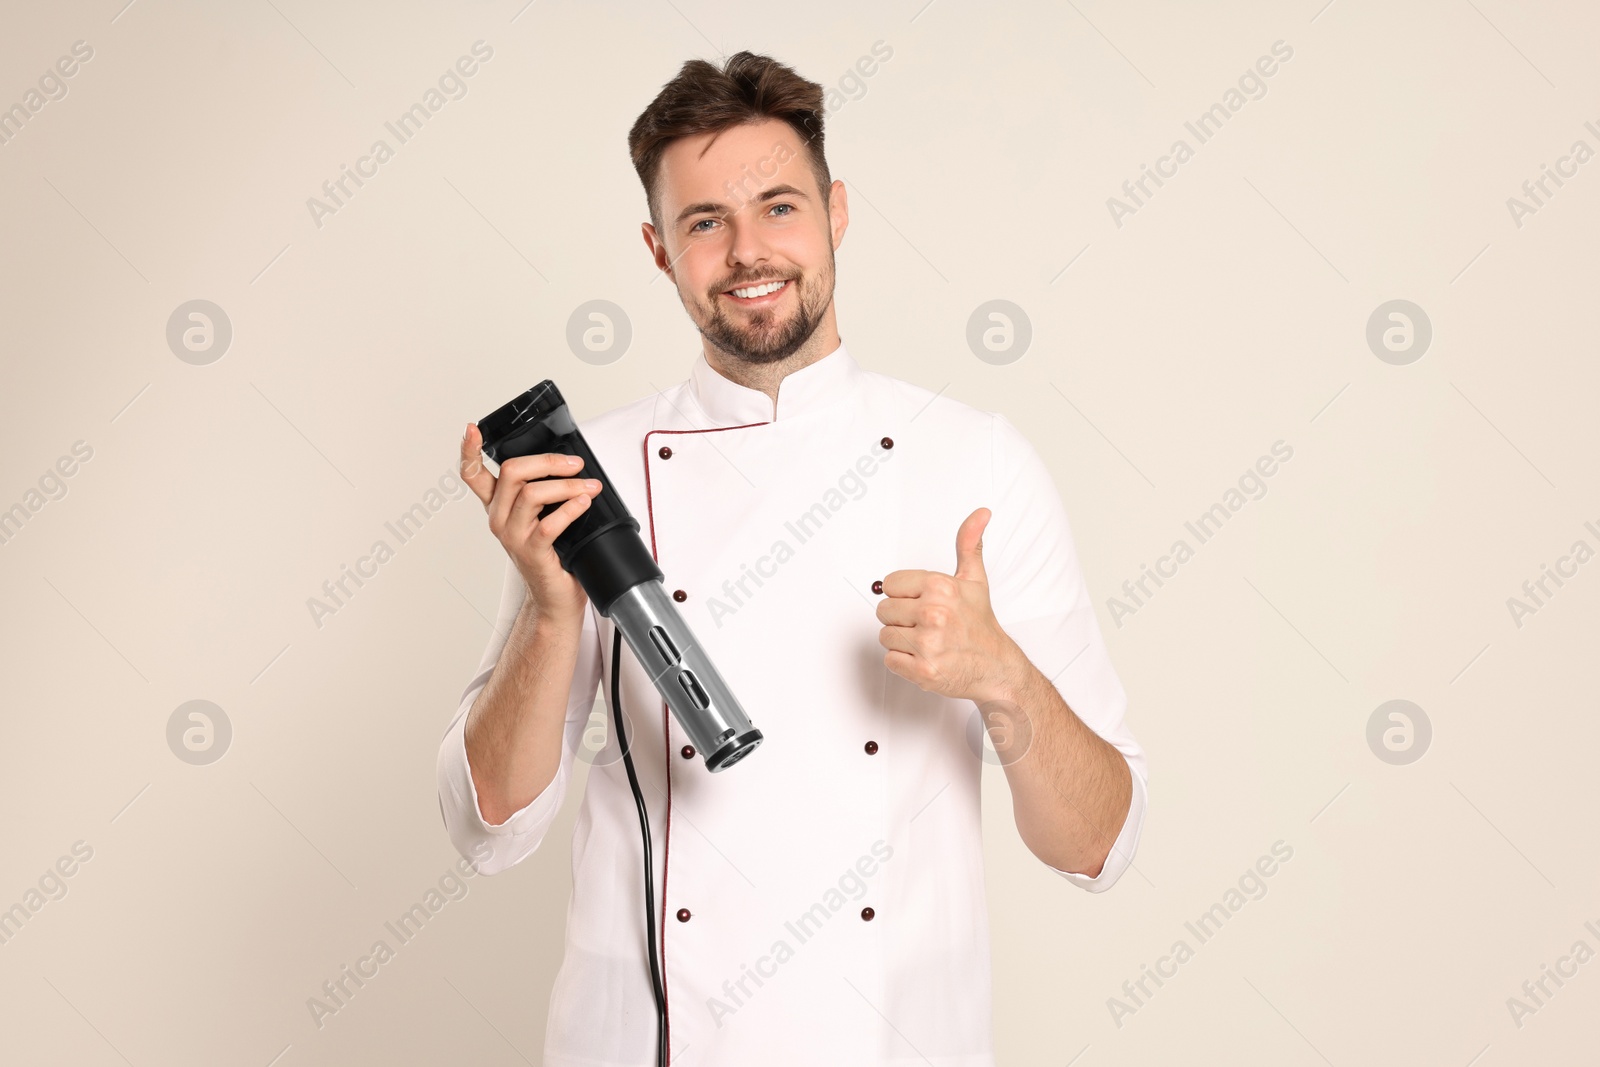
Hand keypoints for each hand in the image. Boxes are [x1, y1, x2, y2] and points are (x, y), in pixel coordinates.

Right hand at [459, 423, 601, 631]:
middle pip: (511, 472)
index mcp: (498, 506)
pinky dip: (570, 509)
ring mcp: (512, 536)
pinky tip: (583, 504)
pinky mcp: (531, 552)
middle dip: (547, 462)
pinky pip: (548, 524)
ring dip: (566, 485)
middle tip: (575, 464)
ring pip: (532, 494)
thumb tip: (570, 463)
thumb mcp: (543, 515)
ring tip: (589, 487)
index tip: (471, 430)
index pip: (473, 475)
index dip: (469, 451)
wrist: (556, 598)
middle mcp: (499, 518)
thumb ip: (546, 490)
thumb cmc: (554, 555)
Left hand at [875, 507, 1019, 703]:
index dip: (903, 595)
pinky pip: (890, 660)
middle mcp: (934, 613)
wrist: (996, 667)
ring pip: (885, 635)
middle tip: (926, 624)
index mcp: (940, 587)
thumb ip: (969, 544)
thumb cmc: (980, 625)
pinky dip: (904, 662)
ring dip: (902, 641)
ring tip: (927, 641)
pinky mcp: (923, 670)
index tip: (921, 602)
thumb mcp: (975, 579)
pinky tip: (925, 658)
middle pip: (883, 611)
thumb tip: (981, 513)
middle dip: (901, 618)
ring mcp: (928, 644)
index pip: (889, 584)